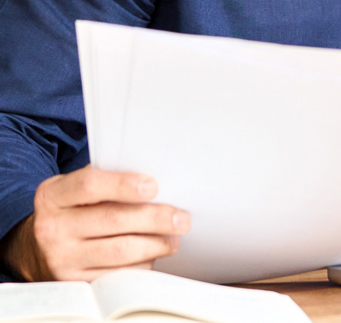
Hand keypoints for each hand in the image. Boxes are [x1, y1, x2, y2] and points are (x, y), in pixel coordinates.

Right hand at [1, 165, 189, 280]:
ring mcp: (61, 259)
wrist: (35, 249)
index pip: (90, 185)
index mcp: (53, 195)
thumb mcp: (74, 189)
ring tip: (174, 238)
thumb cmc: (71, 210)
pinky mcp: (73, 284)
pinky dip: (140, 265)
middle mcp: (52, 228)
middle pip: (112, 220)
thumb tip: (155, 185)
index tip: (154, 186)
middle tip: (180, 218)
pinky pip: (115, 276)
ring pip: (118, 251)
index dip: (124, 184)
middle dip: (153, 218)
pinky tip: (154, 255)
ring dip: (154, 244)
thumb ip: (106, 181)